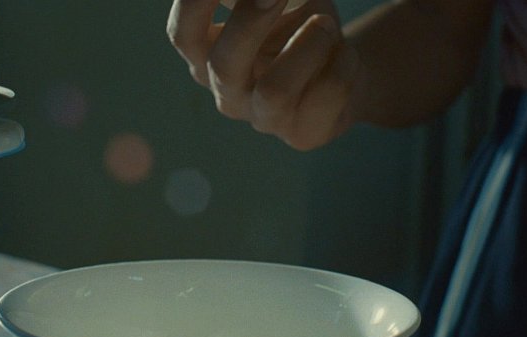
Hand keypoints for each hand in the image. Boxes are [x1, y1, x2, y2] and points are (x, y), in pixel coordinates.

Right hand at [167, 0, 361, 149]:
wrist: (340, 67)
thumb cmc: (297, 23)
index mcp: (208, 54)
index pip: (183, 34)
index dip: (195, 3)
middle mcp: (228, 91)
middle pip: (222, 65)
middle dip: (250, 21)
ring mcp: (263, 119)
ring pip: (274, 92)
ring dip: (308, 44)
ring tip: (325, 24)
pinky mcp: (303, 134)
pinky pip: (326, 94)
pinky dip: (343, 60)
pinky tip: (343, 52)